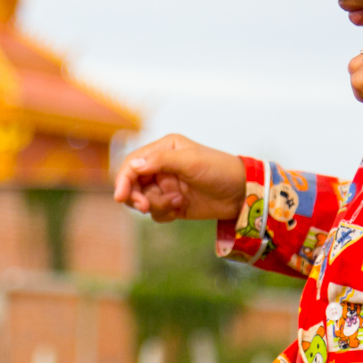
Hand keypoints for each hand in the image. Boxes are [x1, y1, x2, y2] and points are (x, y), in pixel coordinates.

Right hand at [113, 134, 247, 222]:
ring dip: (156, 205)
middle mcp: (161, 166)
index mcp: (164, 149)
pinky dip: (164, 213)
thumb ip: (161, 161)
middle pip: (133, 184)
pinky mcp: (173, 203)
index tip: (121, 196)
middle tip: (145, 206)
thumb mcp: (191, 161)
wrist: (242, 193)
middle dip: (136, 196)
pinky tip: (181, 208)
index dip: (123, 179)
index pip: (133, 164)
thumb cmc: (219, 170)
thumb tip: (133, 164)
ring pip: (144, 200)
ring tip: (177, 203)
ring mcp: (167, 186)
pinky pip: (156, 212)